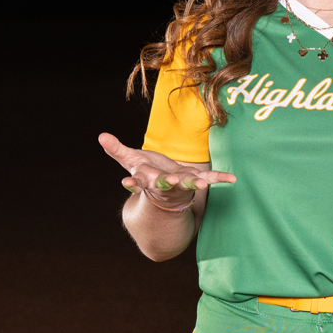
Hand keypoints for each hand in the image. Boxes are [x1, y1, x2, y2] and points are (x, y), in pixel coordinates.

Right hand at [99, 134, 234, 212]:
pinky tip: (232, 179)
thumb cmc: (148, 175)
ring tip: (203, 185)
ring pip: (187, 185)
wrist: (165, 196)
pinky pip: (208, 179)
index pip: (136, 183)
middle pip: (164, 185)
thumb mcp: (131, 161)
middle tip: (171, 182)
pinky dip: (219, 178)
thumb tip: (101, 136)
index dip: (131, 184)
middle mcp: (163, 186)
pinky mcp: (195, 182)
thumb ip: (117, 150)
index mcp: (146, 180)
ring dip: (194, 184)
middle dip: (167, 183)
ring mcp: (180, 186)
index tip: (126, 184)